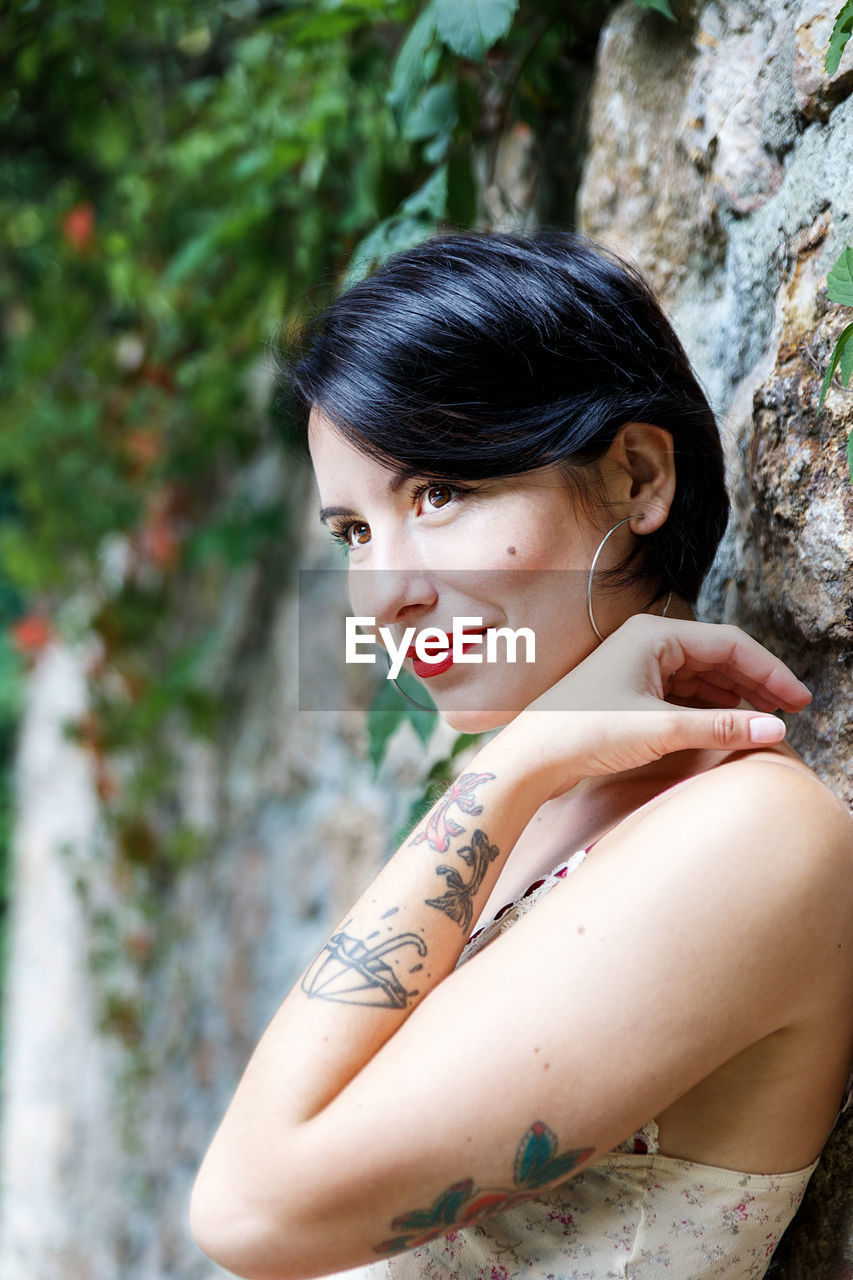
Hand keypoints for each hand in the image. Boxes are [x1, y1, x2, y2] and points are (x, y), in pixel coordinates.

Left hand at [493, 615, 811, 797]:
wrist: (530, 757)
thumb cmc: (582, 732)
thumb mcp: (660, 730)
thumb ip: (719, 728)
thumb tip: (774, 729)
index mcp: (655, 635)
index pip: (729, 645)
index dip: (769, 672)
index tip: (798, 701)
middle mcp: (648, 643)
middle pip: (719, 658)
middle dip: (756, 684)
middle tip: (790, 713)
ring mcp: (638, 666)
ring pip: (702, 677)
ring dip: (735, 697)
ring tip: (764, 722)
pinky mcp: (631, 691)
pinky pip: (683, 693)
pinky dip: (709, 709)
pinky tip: (727, 726)